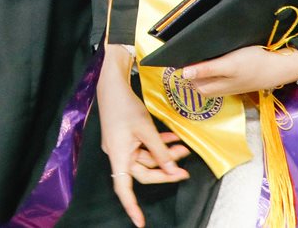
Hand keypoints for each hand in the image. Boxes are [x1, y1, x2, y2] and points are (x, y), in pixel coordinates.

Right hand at [97, 44, 190, 226]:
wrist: (112, 84)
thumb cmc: (125, 106)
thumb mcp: (146, 130)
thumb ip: (160, 152)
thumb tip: (172, 170)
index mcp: (118, 154)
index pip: (123, 187)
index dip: (131, 206)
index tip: (140, 222)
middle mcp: (118, 152)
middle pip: (142, 171)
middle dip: (164, 170)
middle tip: (185, 168)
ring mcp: (122, 144)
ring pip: (146, 158)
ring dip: (164, 154)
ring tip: (182, 146)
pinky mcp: (125, 136)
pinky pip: (144, 147)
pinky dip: (157, 145)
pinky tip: (171, 139)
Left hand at [182, 45, 297, 97]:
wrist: (280, 67)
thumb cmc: (254, 63)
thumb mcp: (229, 64)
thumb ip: (207, 70)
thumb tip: (184, 73)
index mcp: (217, 85)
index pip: (192, 82)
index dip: (185, 70)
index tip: (180, 56)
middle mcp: (222, 87)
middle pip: (199, 83)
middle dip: (192, 72)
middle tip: (188, 55)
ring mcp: (230, 85)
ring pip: (209, 81)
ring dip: (203, 71)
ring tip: (200, 57)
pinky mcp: (238, 80)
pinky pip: (220, 78)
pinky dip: (214, 71)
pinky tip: (215, 61)